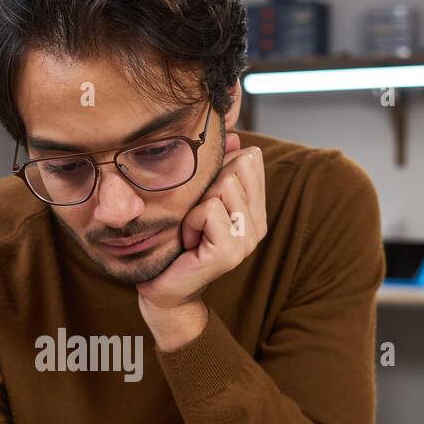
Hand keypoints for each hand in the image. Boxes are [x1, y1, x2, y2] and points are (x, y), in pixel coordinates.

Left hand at [136, 133, 266, 348]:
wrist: (165, 288)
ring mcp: (247, 240)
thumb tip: (233, 136)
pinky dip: (190, 222)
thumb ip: (220, 169)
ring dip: (195, 207)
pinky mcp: (230, 251)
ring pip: (223, 187)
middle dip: (206, 188)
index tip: (204, 200)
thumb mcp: (199, 198)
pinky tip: (189, 242)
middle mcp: (258, 225)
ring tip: (191, 232)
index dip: (219, 170)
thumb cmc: (177, 241)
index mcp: (256, 210)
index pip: (250, 160)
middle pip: (236, 168)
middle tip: (195, 219)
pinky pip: (209, 210)